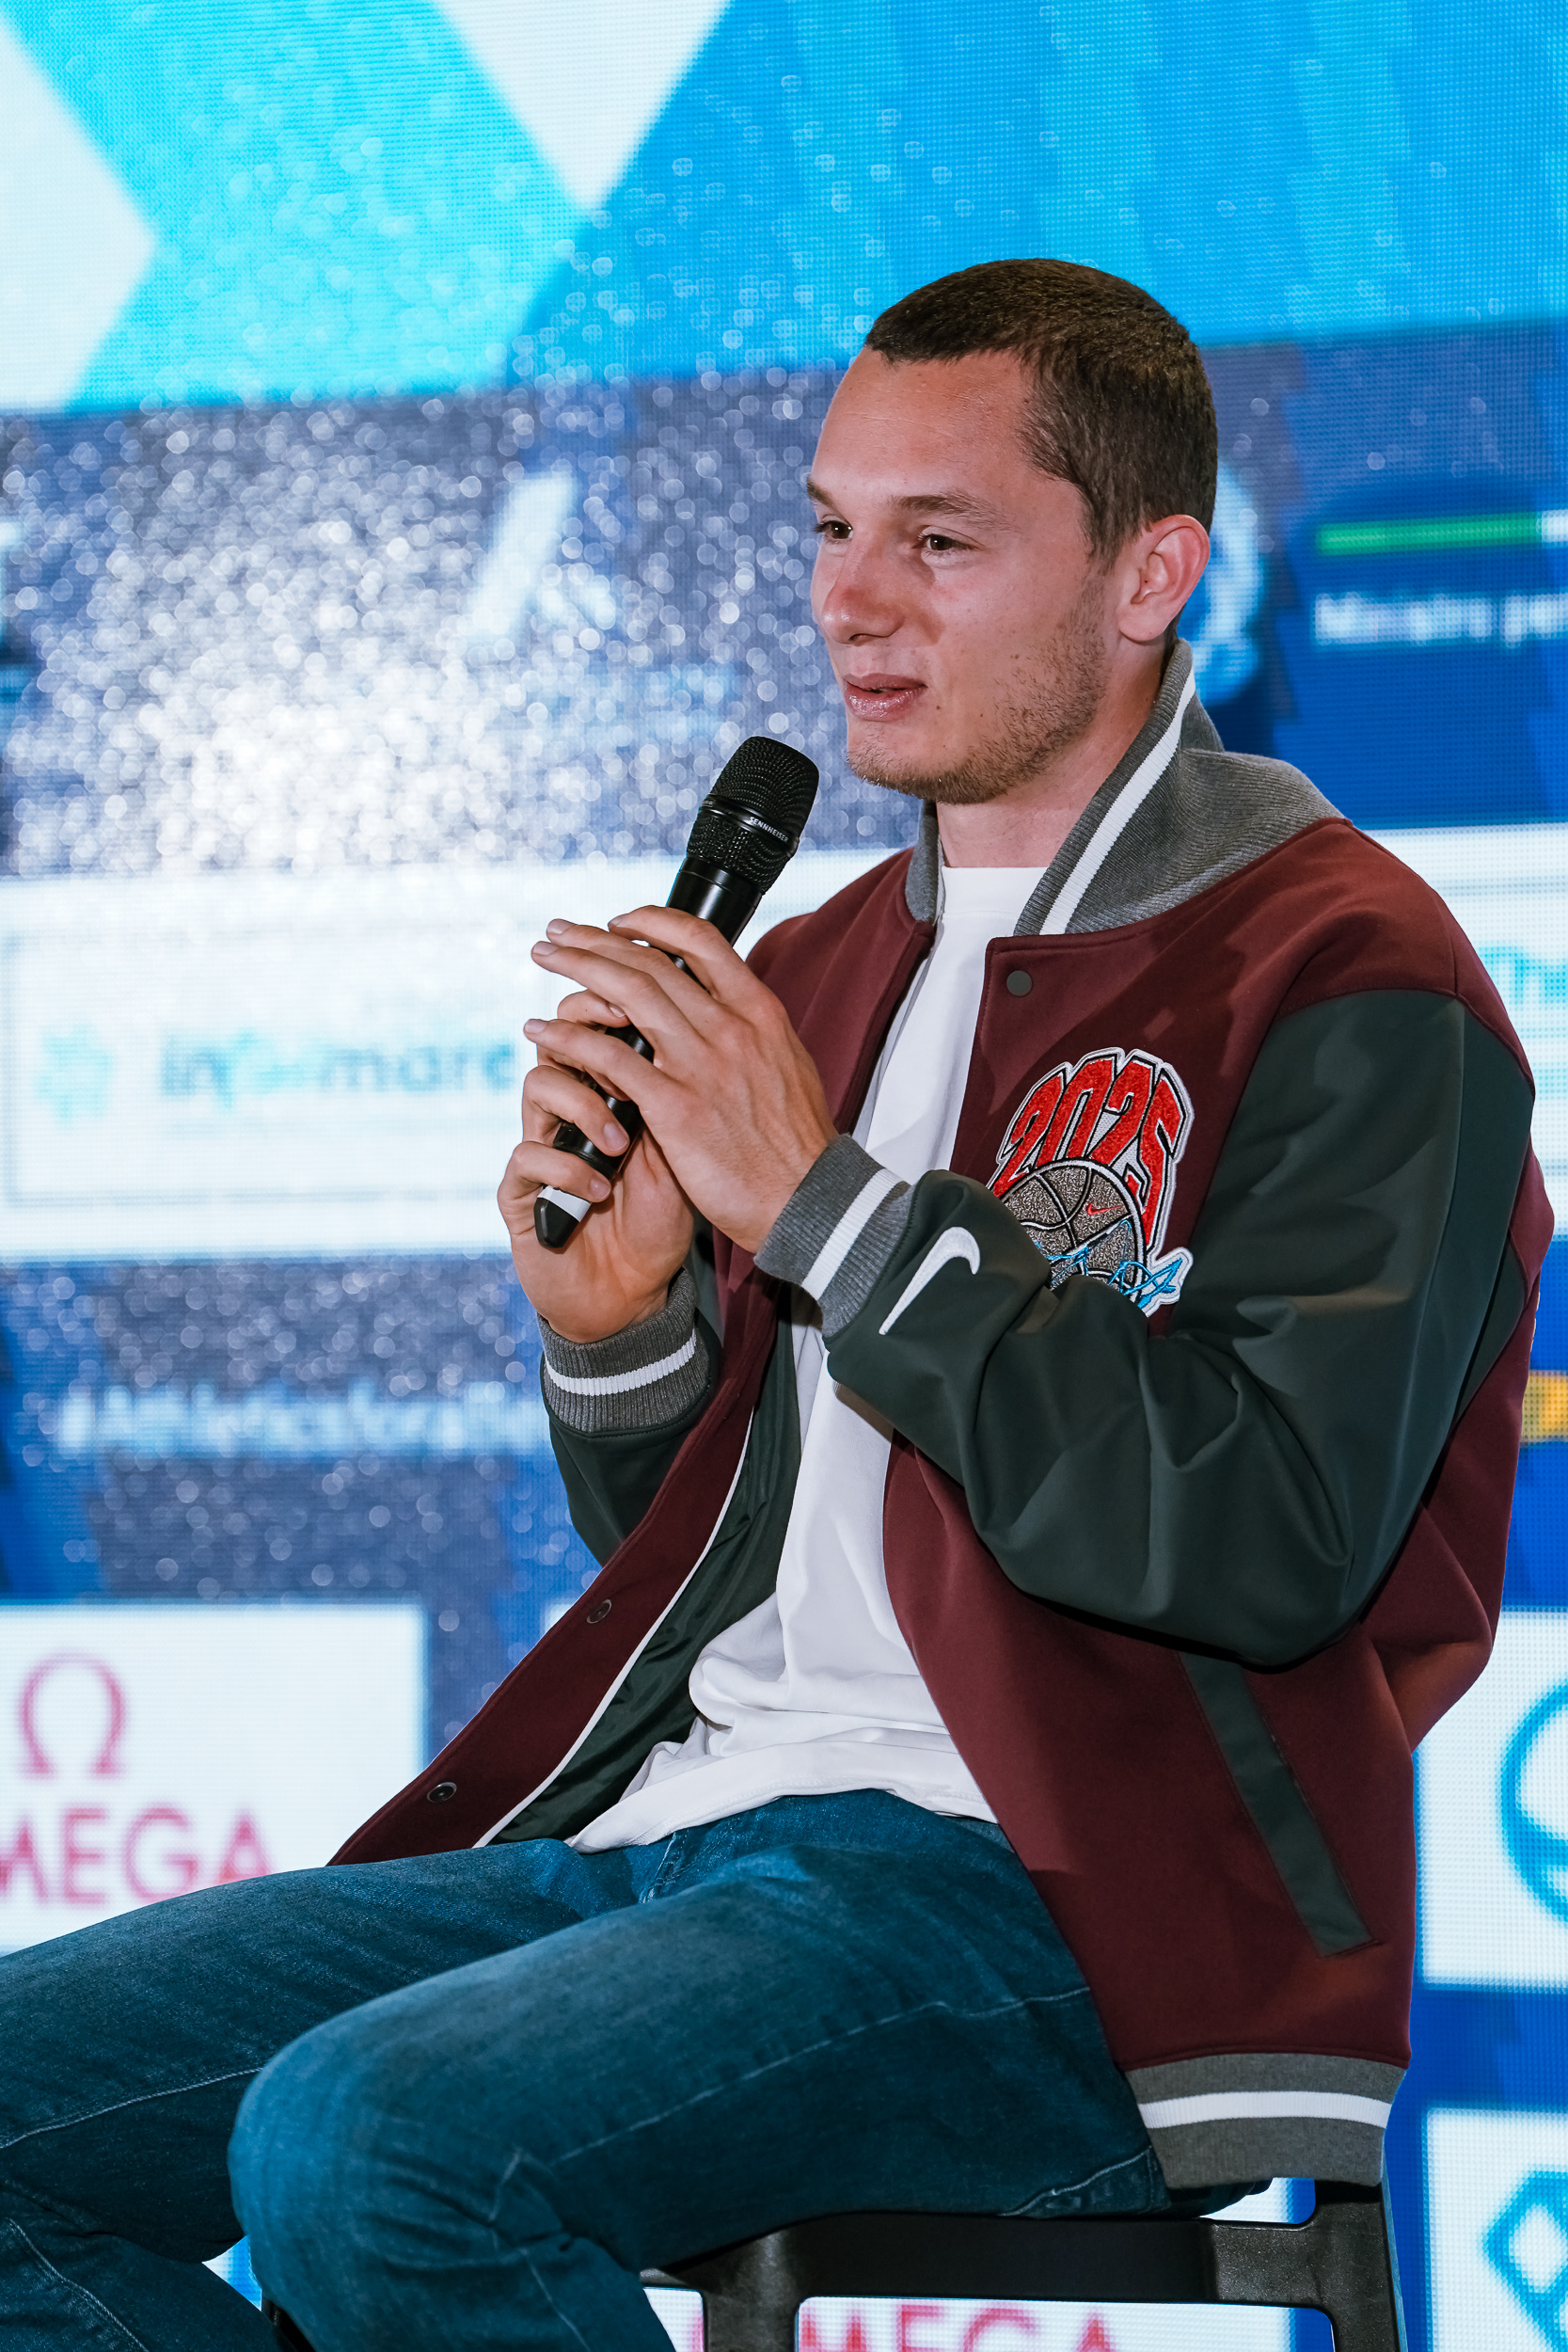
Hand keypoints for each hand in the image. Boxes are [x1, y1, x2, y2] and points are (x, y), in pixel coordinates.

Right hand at [500, 969, 694, 1345]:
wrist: (635, 1289)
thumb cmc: (661, 1215)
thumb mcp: (682, 1148)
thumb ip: (681, 1093)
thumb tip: (705, 1030)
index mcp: (608, 1088)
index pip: (599, 1020)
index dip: (614, 998)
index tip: (644, 1002)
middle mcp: (569, 1109)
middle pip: (557, 1036)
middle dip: (585, 1028)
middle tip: (617, 1041)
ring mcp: (542, 1145)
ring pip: (538, 1087)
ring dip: (582, 1106)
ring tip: (620, 1143)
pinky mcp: (521, 1192)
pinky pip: (527, 1157)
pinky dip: (566, 1167)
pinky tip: (601, 1187)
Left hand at [524, 907, 838, 1256]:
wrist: (809, 1200)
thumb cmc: (796, 1147)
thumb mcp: (788, 1066)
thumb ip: (752, 1033)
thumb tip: (726, 1010)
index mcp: (759, 1013)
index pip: (701, 941)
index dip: (652, 922)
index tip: (617, 922)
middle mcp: (729, 1027)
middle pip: (650, 961)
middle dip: (595, 939)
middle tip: (560, 931)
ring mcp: (700, 1064)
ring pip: (625, 993)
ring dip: (576, 968)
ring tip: (543, 957)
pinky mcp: (674, 1107)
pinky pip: (608, 1056)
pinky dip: (570, 1038)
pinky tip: (543, 1032)